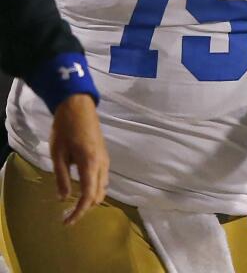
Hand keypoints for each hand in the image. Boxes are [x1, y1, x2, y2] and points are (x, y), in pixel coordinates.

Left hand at [48, 93, 108, 224]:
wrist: (78, 107)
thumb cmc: (65, 129)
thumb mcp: (58, 154)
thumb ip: (62, 177)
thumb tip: (64, 198)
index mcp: (90, 163)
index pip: (89, 195)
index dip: (79, 212)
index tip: (67, 222)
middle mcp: (102, 164)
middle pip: (99, 194)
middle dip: (85, 208)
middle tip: (67, 215)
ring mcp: (105, 159)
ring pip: (103, 187)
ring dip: (91, 198)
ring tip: (73, 204)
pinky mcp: (104, 155)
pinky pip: (102, 178)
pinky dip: (94, 188)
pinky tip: (81, 188)